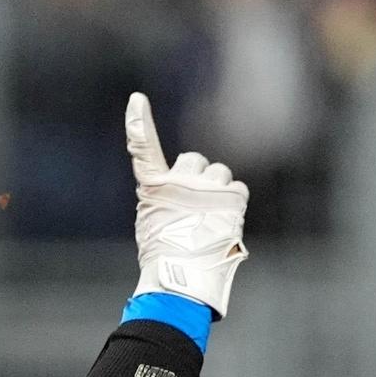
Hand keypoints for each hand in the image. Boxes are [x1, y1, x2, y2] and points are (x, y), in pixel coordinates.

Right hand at [125, 92, 249, 318]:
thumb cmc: (164, 258)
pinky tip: (225, 223)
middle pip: (194, 161)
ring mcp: (207, 187)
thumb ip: (166, 202)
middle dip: (199, 178)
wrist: (184, 276)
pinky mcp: (232, 196)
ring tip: (211, 219)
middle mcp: (179, 181)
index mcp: (153, 189)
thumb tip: (187, 201)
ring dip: (219, 191)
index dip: (138, 124)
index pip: (143, 150)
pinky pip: (238, 189)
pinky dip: (235, 204)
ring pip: (220, 174)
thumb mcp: (152, 225)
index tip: (136, 100)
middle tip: (196, 207)